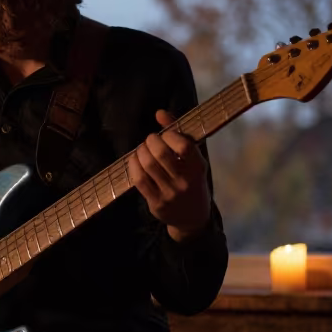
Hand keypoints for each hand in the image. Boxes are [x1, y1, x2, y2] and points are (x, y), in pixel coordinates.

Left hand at [128, 109, 211, 241]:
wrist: (193, 218)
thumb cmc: (192, 182)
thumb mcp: (193, 160)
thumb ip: (179, 134)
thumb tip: (159, 113)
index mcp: (198, 168)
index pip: (184, 145)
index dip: (170, 134)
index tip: (166, 134)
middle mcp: (185, 181)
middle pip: (161, 154)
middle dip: (151, 141)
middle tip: (150, 139)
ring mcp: (170, 194)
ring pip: (148, 166)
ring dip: (140, 151)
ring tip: (142, 149)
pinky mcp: (156, 203)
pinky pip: (139, 180)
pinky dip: (133, 165)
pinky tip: (135, 160)